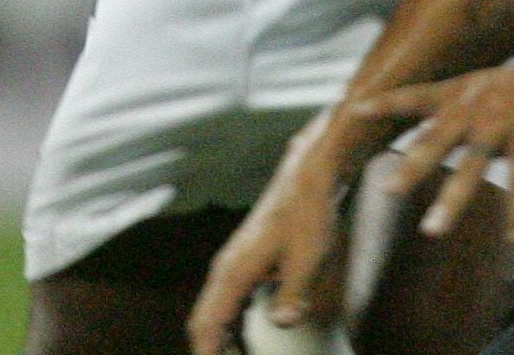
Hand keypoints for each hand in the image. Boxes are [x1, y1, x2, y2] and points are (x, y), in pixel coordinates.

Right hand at [187, 127, 358, 354]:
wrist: (309, 177)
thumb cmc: (307, 213)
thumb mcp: (307, 259)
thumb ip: (293, 295)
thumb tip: (281, 322)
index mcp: (234, 271)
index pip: (208, 323)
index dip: (206, 352)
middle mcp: (227, 267)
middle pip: (204, 319)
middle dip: (208, 348)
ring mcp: (234, 262)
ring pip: (214, 308)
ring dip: (219, 336)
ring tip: (235, 354)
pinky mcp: (246, 259)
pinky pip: (228, 298)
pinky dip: (229, 320)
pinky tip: (245, 332)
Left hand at [357, 45, 513, 246]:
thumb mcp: (490, 83)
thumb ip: (461, 102)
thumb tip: (432, 121)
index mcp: (465, 90)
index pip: (418, 95)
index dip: (387, 103)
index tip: (355, 111)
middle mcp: (479, 106)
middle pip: (439, 138)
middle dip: (414, 164)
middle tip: (389, 189)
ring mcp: (505, 123)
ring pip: (473, 166)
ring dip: (453, 200)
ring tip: (433, 228)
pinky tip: (511, 237)